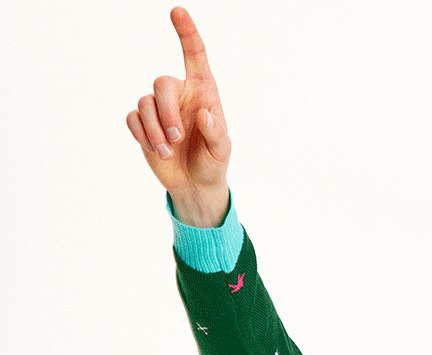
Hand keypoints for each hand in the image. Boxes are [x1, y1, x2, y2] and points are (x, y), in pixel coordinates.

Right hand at [126, 7, 230, 225]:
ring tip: (169, 151)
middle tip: (177, 137)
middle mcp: (179, 94)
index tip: (178, 11)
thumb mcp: (222, 151)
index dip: (187, 33)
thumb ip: (216, 133)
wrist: (195, 184)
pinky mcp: (143, 123)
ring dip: (155, 130)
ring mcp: (159, 108)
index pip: (195, 56)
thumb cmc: (213, 162)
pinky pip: (133, 119)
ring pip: (145, 103)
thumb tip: (204, 115)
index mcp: (203, 92)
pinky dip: (143, 135)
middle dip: (166, 111)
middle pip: (160, 82)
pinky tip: (157, 150)